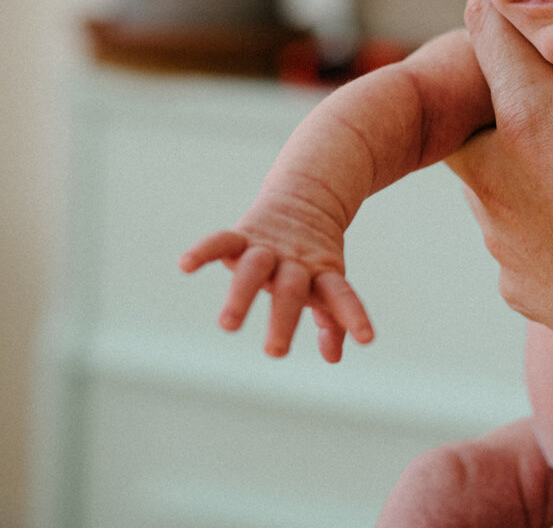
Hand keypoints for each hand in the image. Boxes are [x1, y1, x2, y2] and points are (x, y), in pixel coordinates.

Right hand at [179, 193, 374, 361]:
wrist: (308, 195)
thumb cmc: (315, 256)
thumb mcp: (327, 283)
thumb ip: (332, 320)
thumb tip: (334, 357)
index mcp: (322, 274)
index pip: (341, 295)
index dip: (353, 315)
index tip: (367, 340)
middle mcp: (296, 261)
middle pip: (292, 289)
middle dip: (284, 319)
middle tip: (275, 352)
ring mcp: (268, 247)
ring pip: (254, 268)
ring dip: (242, 295)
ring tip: (228, 325)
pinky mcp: (243, 234)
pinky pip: (221, 241)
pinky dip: (204, 251)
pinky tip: (185, 265)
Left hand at [447, 0, 552, 374]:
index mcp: (533, 116)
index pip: (486, 23)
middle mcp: (496, 174)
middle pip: (483, 96)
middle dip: (521, 75)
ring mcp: (503, 236)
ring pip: (496, 165)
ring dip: (530, 146)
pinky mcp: (521, 284)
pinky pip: (519, 227)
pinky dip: (547, 211)